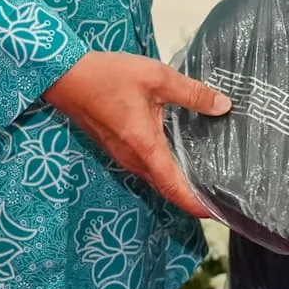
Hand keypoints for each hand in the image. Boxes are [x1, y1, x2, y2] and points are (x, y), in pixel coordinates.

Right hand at [45, 51, 224, 217]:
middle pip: (166, 188)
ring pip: (155, 178)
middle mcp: (132, 159)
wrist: (65, 76)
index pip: (174, 187)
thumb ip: (191, 93)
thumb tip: (223, 105)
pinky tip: (182, 155)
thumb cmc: (108, 76)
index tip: (217, 213)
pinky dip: (166, 169)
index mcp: (145, 146)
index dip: (196, 204)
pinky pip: (146, 167)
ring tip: (207, 179)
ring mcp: (122, 155)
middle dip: (192, 197)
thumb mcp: (156, 78)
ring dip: (178, 183)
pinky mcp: (117, 148)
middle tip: (221, 196)